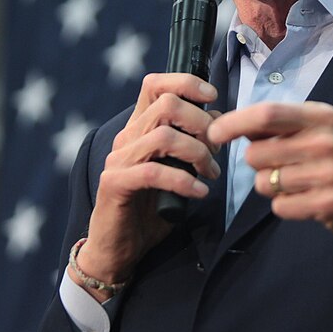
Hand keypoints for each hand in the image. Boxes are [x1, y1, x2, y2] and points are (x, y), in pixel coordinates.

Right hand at [73, 73, 220, 300]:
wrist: (119, 249)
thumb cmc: (151, 209)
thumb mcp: (178, 171)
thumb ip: (192, 145)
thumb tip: (217, 120)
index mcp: (140, 129)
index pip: (155, 85)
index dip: (185, 82)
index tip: (212, 96)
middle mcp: (126, 138)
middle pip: (167, 105)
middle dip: (202, 124)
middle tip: (218, 150)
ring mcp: (118, 160)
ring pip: (163, 137)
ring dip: (198, 154)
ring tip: (212, 175)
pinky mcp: (114, 184)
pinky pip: (154, 172)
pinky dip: (184, 181)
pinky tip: (200, 192)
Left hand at [207, 102, 332, 243]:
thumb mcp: (321, 131)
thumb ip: (282, 127)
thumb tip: (232, 123)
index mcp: (321, 116)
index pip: (266, 114)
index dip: (233, 123)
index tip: (213, 134)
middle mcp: (326, 140)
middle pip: (257, 153)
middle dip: (258, 165)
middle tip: (282, 168)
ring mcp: (330, 172)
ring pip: (265, 182)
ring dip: (272, 188)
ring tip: (299, 186)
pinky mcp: (330, 202)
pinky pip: (280, 206)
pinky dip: (286, 207)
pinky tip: (306, 202)